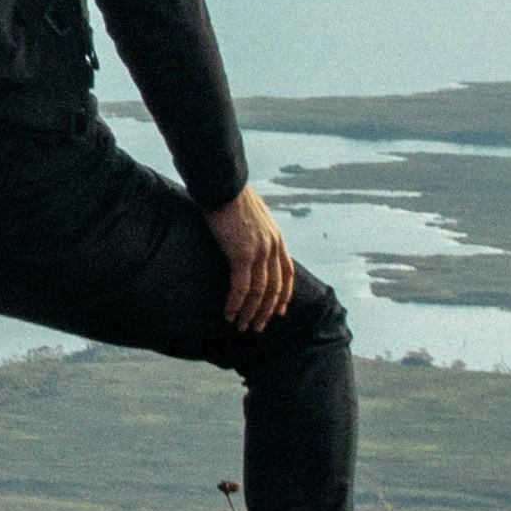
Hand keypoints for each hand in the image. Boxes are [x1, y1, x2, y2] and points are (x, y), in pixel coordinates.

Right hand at [207, 187, 295, 332]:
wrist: (223, 184)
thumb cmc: (230, 193)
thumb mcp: (253, 212)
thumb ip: (255, 228)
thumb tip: (246, 234)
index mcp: (276, 237)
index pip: (287, 273)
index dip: (284, 295)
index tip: (279, 311)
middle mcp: (272, 247)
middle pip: (275, 288)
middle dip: (266, 311)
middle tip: (257, 327)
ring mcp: (259, 251)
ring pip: (259, 292)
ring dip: (250, 312)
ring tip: (242, 326)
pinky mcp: (241, 254)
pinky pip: (241, 287)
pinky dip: (235, 304)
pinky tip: (228, 314)